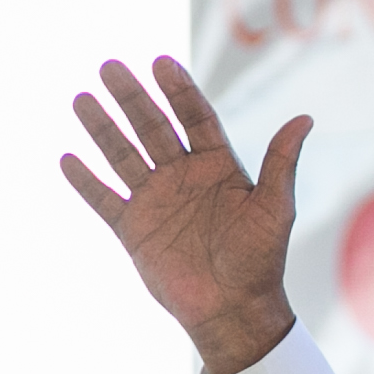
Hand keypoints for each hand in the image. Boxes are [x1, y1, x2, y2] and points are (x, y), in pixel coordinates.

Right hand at [59, 55, 311, 373]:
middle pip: (152, 127)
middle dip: (132, 98)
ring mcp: (156, 200)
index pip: (195, 118)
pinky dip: (86, 182)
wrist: (234, 310)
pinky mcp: (134, 228)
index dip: (179, 91)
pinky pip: (104, 199)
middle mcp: (183, 176)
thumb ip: (282, 164)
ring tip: (81, 99)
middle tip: (110, 66)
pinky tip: (68, 159)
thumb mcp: (275, 209)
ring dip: (102, 129)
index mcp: (217, 166)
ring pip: (123, 156)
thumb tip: (305, 118)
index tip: (162, 63)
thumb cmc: (261, 260)